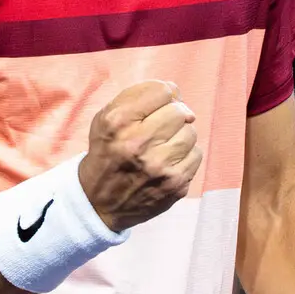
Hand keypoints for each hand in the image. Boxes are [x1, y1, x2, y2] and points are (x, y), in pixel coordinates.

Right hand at [78, 80, 202, 231]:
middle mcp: (138, 144)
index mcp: (118, 122)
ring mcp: (159, 167)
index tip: (156, 105)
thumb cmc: (106, 153)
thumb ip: (136, 96)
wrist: (98, 202)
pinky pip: (196, 155)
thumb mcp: (105, 118)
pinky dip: (185, 155)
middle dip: (172, 115)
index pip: (161, 90)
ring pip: (190, 133)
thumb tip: (175, 91)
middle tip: (161, 126)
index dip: (162, 95)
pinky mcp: (175, 185)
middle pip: (179, 111)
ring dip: (180, 135)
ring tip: (163, 145)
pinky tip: (168, 161)